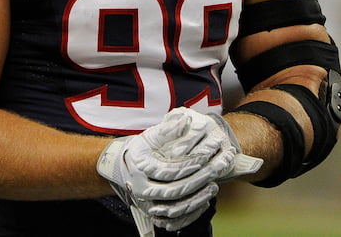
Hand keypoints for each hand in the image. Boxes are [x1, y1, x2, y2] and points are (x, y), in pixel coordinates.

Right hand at [97, 108, 262, 233]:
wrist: (125, 169)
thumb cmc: (142, 150)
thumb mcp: (150, 136)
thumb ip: (168, 128)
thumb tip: (186, 120)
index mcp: (140, 167)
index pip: (168, 170)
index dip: (189, 163)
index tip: (206, 156)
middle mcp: (140, 188)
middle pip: (173, 190)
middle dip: (198, 180)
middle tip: (216, 170)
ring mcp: (146, 204)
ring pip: (175, 208)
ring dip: (197, 198)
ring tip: (214, 186)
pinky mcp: (154, 215)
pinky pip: (175, 220)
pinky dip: (192, 213)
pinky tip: (205, 201)